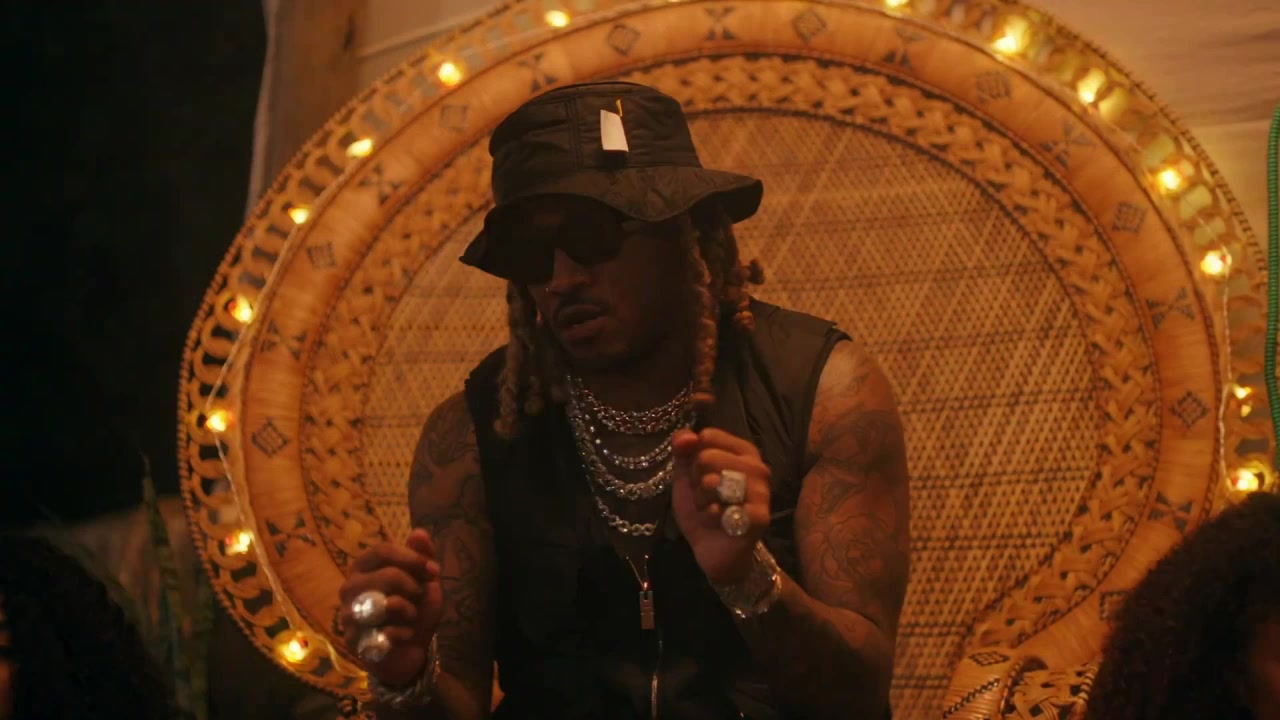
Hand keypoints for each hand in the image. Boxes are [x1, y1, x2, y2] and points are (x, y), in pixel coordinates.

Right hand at [338, 528, 443, 685]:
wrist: (409, 651)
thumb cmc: (412, 610)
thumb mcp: (423, 581)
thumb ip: (421, 556)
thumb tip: (419, 532)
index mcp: (363, 567)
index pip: (383, 550)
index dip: (413, 558)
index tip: (434, 571)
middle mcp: (350, 588)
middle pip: (388, 575)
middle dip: (414, 587)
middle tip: (419, 598)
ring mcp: (348, 615)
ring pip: (387, 604)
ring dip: (409, 611)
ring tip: (411, 617)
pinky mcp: (353, 641)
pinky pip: (386, 633)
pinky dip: (404, 634)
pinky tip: (404, 636)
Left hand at [671, 427, 770, 585]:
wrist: (712, 549)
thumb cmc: (704, 507)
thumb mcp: (687, 474)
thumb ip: (683, 449)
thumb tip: (686, 436)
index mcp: (744, 451)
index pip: (708, 436)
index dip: (694, 457)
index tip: (701, 474)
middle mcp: (757, 467)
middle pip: (707, 456)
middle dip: (697, 481)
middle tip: (706, 496)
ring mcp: (761, 491)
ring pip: (711, 481)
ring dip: (702, 500)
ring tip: (711, 509)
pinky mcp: (759, 516)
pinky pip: (718, 508)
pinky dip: (709, 517)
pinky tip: (718, 522)